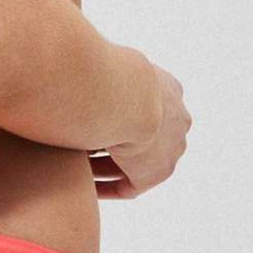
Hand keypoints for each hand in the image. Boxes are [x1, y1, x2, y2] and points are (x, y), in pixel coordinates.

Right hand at [90, 63, 189, 198]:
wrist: (129, 95)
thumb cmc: (107, 73)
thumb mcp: (103, 64)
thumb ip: (93, 70)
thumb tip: (77, 67)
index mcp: (167, 90)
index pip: (147, 108)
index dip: (118, 117)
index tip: (95, 122)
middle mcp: (177, 119)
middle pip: (146, 137)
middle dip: (117, 143)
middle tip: (82, 147)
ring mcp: (172, 147)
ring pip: (137, 162)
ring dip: (108, 166)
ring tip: (76, 170)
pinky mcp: (158, 172)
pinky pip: (130, 185)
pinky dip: (107, 187)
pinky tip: (83, 188)